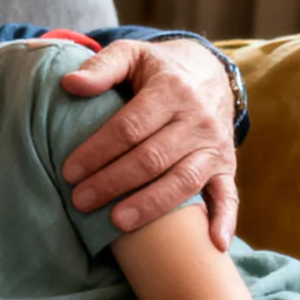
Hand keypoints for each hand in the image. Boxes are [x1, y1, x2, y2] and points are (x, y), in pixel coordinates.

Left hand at [58, 39, 238, 251]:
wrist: (208, 73)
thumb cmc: (156, 69)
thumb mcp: (130, 55)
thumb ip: (101, 67)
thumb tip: (70, 83)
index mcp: (171, 90)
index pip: (129, 127)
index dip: (98, 151)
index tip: (69, 171)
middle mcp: (197, 120)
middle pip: (152, 159)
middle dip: (113, 183)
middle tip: (81, 201)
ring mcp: (215, 146)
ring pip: (183, 181)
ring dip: (150, 205)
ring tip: (116, 223)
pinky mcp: (227, 166)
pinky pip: (230, 195)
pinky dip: (225, 220)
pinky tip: (213, 244)